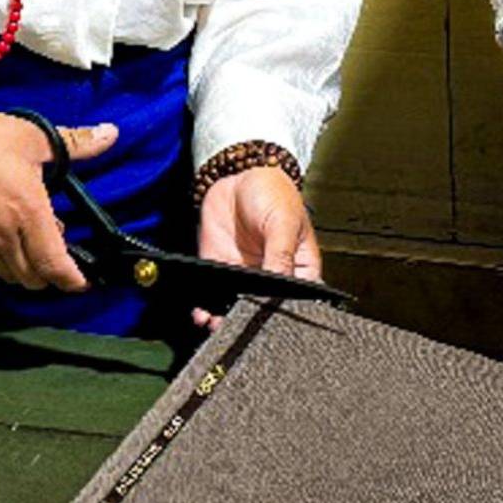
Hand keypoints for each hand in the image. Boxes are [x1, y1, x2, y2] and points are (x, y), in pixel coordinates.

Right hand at [0, 107, 116, 291]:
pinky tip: (3, 231)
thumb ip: (75, 143)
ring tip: (30, 236)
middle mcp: (4, 237)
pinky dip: (2, 258)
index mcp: (28, 212)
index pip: (55, 264)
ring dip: (27, 267)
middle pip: (33, 279)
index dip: (73, 280)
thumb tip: (111, 134)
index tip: (85, 281)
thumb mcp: (33, 137)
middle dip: (51, 274)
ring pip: (9, 274)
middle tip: (57, 247)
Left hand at [192, 166, 318, 328]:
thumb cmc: (273, 193)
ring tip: (219, 326)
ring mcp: (246, 276)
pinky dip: (207, 308)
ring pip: (238, 309)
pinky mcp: (221, 270)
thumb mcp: (283, 223)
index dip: (285, 317)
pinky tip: (203, 314)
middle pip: (265, 311)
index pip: (297, 303)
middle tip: (241, 329)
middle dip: (252, 323)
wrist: (238, 173)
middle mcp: (273, 278)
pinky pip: (214, 296)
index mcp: (298, 270)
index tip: (271, 325)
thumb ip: (280, 256)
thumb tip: (279, 290)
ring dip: (227, 320)